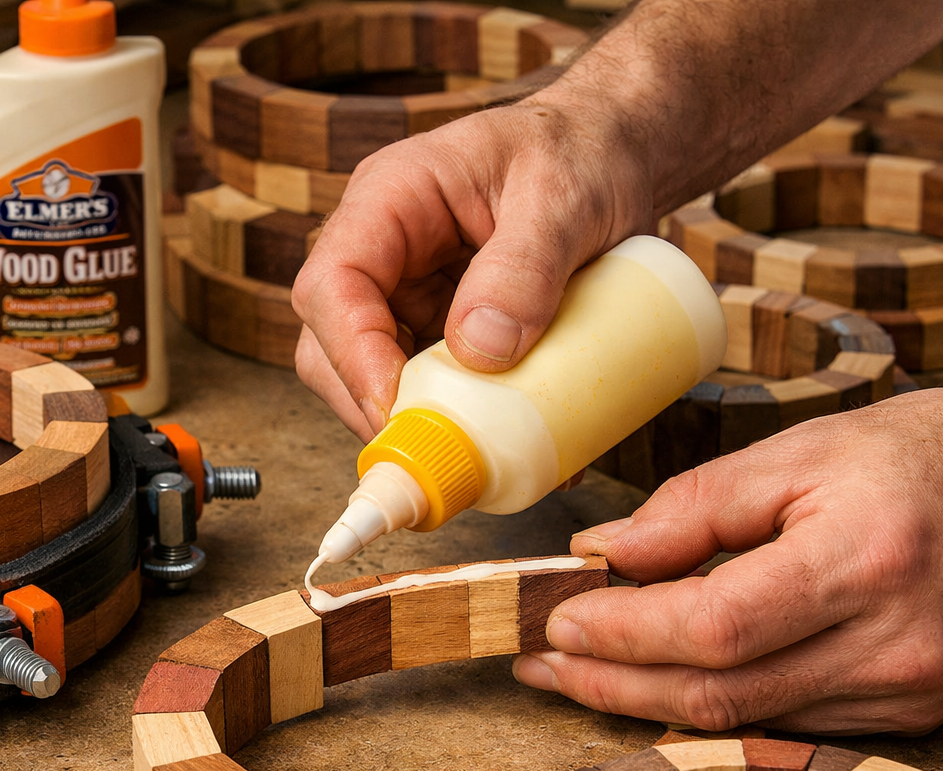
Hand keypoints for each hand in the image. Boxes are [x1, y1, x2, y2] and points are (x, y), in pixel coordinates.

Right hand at [291, 95, 651, 439]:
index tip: (397, 404)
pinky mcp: (440, 330)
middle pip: (330, 343)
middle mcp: (384, 251)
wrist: (612, 151)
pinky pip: (427, 386)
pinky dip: (457, 418)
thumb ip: (525, 267)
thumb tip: (481, 352)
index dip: (353, 353)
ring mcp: (408, 294)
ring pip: (372, 376)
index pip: (332, 285)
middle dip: (371, 403)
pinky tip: (503, 437)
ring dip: (416, 416)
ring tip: (476, 447)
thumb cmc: (581, 151)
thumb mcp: (564, 197)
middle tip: (435, 447)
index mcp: (390, 198)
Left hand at [514, 389, 942, 734]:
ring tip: (581, 670)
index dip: (621, 632)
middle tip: (542, 663)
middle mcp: (892, 645)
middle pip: (718, 694)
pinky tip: (666, 679)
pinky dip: (718, 702)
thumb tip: (606, 552)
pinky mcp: (913, 713)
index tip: (556, 619)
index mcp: (865, 561)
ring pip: (747, 720)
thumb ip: (700, 503)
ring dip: (650, 700)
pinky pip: (789, 722)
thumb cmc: (940, 455)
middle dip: (611, 684)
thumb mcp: (813, 448)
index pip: (711, 626)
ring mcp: (908, 693)